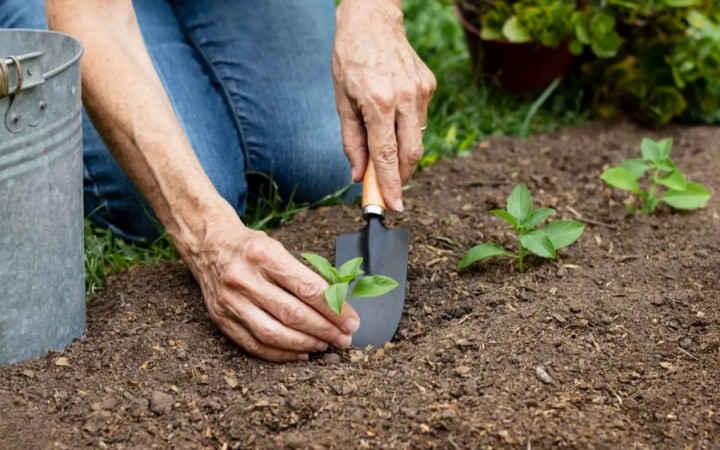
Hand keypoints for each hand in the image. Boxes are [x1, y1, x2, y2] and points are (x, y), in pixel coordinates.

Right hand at [185, 211, 359, 361]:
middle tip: (344, 339)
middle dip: (324, 330)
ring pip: (273, 333)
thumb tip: (338, 305)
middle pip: (292, 314)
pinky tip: (300, 353)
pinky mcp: (221, 319)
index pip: (307, 288)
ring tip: (324, 346)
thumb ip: (304, 275)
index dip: (334, 309)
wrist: (208, 245)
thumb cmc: (251, 247)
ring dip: (304, 344)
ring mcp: (230, 301)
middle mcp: (244, 278)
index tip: (351, 321)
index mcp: (264, 255)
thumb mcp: (279, 248)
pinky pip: (254, 345)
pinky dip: (281, 354)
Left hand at [332, 0, 435, 211]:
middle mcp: (405, 98)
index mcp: (378, 102)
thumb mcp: (341, 101)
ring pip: (417, 138)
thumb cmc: (350, 59)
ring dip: (402, 152)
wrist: (372, 21)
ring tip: (384, 146)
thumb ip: (352, 141)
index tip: (394, 205)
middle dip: (402, 176)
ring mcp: (421, 91)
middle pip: (410, 153)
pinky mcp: (429, 86)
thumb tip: (359, 174)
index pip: (386, 154)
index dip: (390, 184)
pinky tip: (393, 116)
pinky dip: (407, 129)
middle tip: (390, 188)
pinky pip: (420, 120)